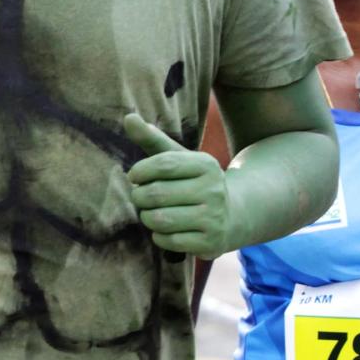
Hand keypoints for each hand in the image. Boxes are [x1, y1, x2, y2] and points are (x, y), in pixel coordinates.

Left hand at [125, 113, 238, 259]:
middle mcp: (213, 189)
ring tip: (149, 213)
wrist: (230, 215)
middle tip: (139, 198)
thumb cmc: (192, 182)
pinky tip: (163, 230)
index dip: (141, 171)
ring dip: (147, 217)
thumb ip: (152, 139)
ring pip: (160, 219)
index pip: (163, 164)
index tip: (133, 176)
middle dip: (139, 197)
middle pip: (157, 194)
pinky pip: (169, 240)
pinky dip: (158, 236)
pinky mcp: (210, 242)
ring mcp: (213, 217)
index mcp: (206, 164)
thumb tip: (128, 117)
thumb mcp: (177, 159)